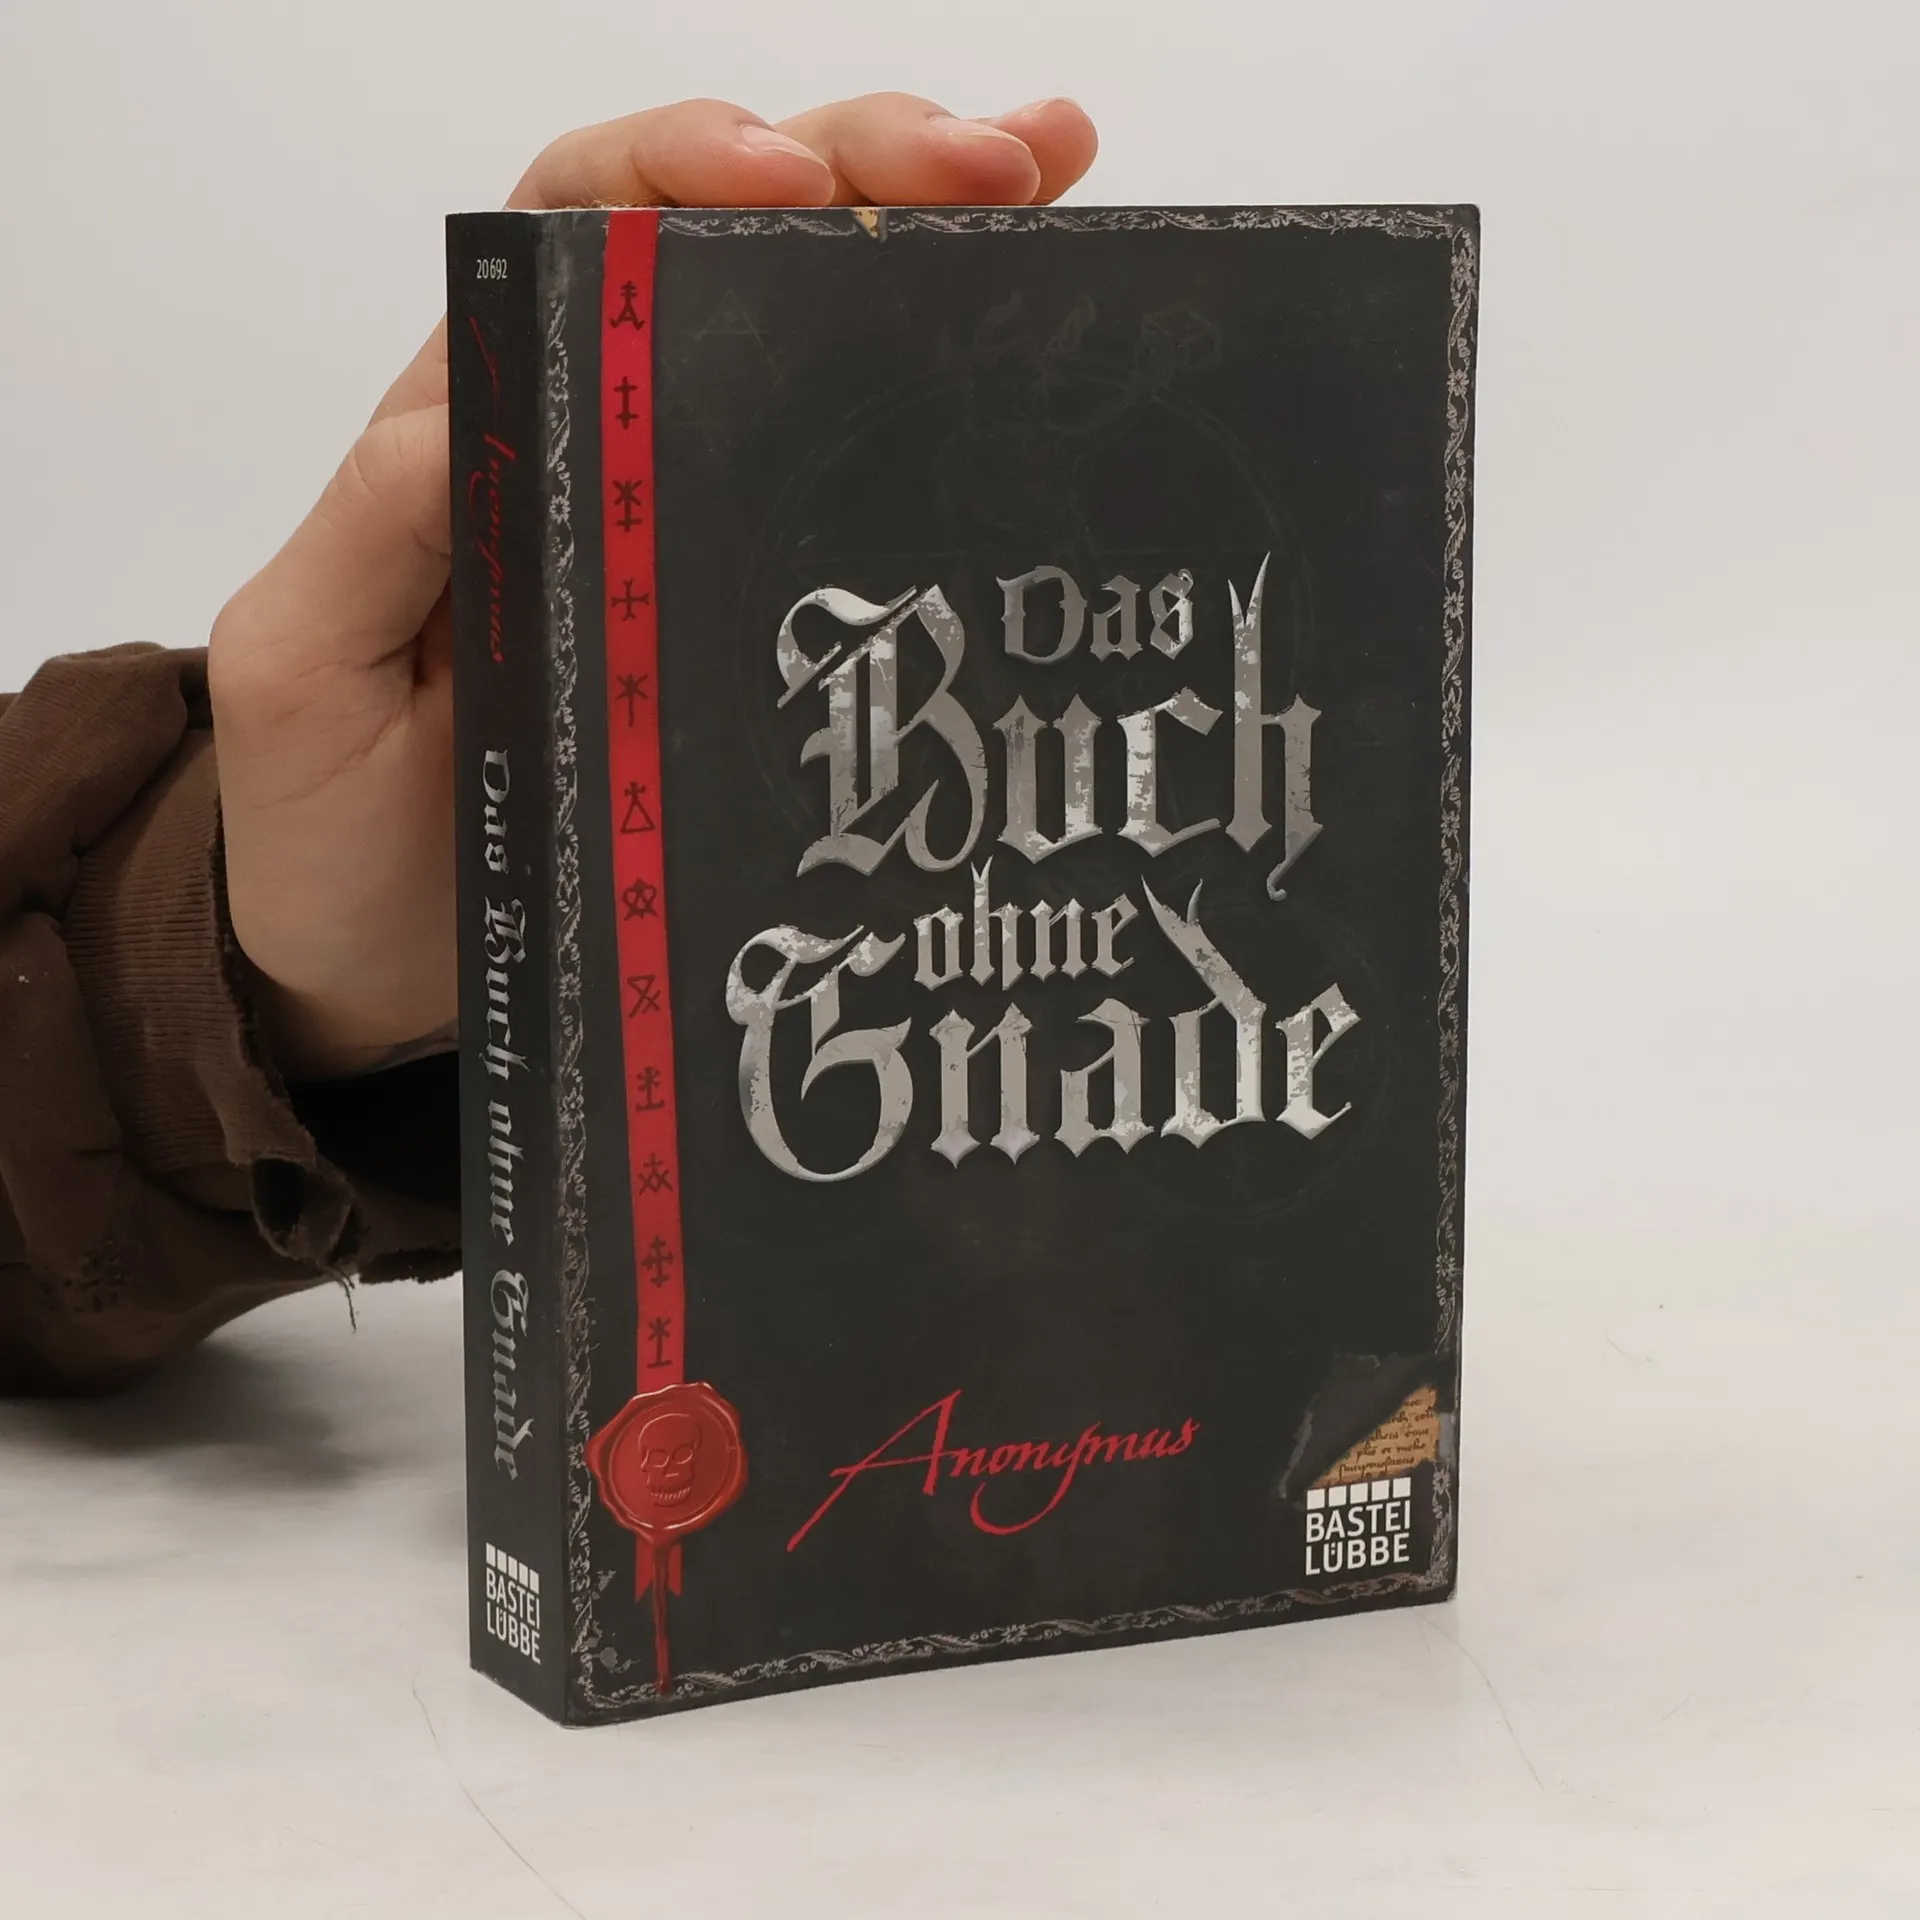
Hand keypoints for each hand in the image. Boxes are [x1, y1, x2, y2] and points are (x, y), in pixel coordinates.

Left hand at [209, 94, 1098, 1079]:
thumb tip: (475, 418)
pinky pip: (852, 482)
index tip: (795, 183)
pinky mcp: (750, 615)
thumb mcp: (310, 676)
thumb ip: (370, 541)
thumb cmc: (328, 831)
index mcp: (481, 428)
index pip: (584, 228)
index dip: (687, 170)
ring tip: (1054, 182)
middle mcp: (594, 449)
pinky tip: (1038, 329)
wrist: (385, 974)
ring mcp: (684, 528)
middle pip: (727, 242)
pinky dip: (947, 392)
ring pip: (812, 331)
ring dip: (931, 235)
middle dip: (859, 163)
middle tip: (995, 165)